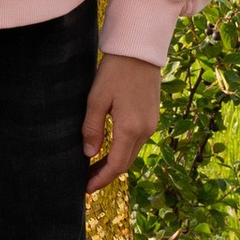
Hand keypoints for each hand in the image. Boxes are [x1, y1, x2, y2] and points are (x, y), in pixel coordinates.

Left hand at [82, 52, 161, 191]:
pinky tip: (110, 149)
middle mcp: (145, 130)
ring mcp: (152, 124)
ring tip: (95, 167)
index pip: (115, 164)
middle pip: (126, 163)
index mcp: (130, 128)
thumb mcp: (96, 99)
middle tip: (88, 181)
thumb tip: (89, 154)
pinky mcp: (153, 117)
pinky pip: (138, 141)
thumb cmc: (115, 71)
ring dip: (115, 163)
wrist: (139, 51)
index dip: (101, 179)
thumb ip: (92, 128)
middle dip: (107, 175)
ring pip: (132, 153)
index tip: (86, 188)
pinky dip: (123, 150)